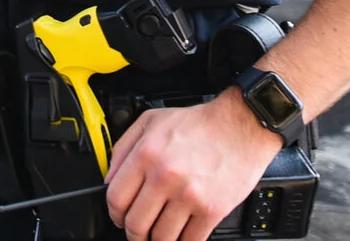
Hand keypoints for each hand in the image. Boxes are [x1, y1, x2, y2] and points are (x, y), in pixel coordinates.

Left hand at [103, 90, 284, 240]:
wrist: (240, 125)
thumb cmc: (199, 123)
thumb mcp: (151, 120)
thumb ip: (123, 147)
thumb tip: (109, 179)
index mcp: (146, 154)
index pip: (116, 198)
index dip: (114, 213)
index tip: (119, 217)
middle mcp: (164, 176)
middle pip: (135, 224)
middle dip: (133, 233)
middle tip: (138, 232)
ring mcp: (188, 196)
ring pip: (161, 237)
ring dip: (157, 240)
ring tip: (160, 235)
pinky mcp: (211, 210)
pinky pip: (190, 240)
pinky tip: (181, 235)